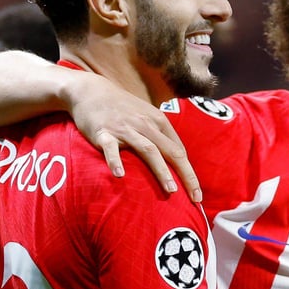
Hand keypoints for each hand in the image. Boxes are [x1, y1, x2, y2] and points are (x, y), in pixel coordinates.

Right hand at [67, 70, 201, 201]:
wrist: (91, 91)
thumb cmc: (122, 108)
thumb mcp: (146, 117)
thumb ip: (160, 135)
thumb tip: (176, 160)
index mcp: (158, 121)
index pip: (179, 150)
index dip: (189, 172)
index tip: (197, 194)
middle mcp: (145, 124)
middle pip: (171, 151)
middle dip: (186, 174)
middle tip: (196, 197)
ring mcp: (125, 129)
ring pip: (148, 150)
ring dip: (162, 170)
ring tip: (171, 190)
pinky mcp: (104, 133)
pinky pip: (111, 148)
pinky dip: (116, 161)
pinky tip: (120, 175)